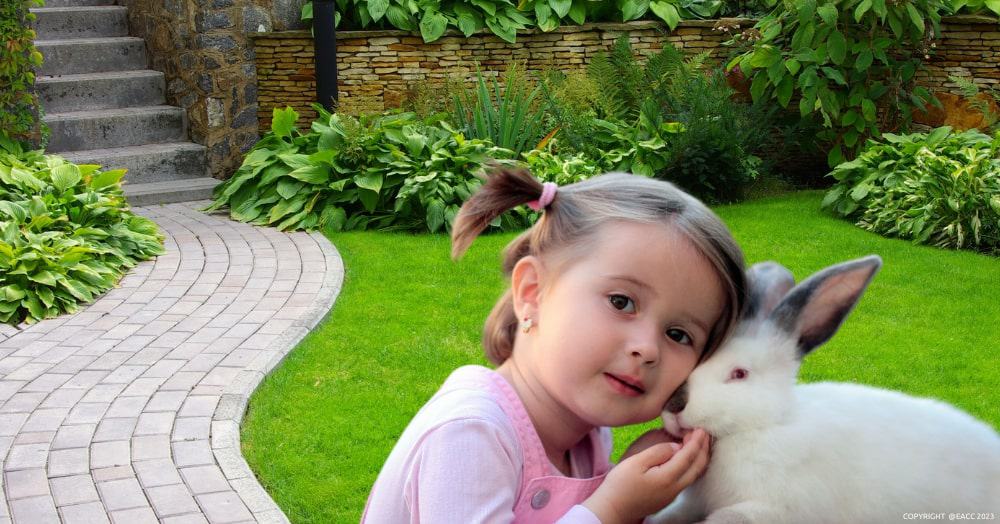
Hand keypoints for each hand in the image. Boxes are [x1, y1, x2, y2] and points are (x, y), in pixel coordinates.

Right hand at [583, 428, 710, 523]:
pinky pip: (688, 479)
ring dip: (700, 457)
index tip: (700, 428)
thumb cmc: (620, 484)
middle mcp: (675, 488)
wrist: (613, 509)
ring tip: (700, 443)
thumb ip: (658, 452)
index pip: (689, 456)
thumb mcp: (635, 462)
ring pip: (695, 474)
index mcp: (667, 477)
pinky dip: (693, 465)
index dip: (696, 441)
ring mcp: (673, 494)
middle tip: (704, 433)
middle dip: (703, 449)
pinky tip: (688, 458)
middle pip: (698, 467)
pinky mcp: (668, 497)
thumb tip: (676, 446)